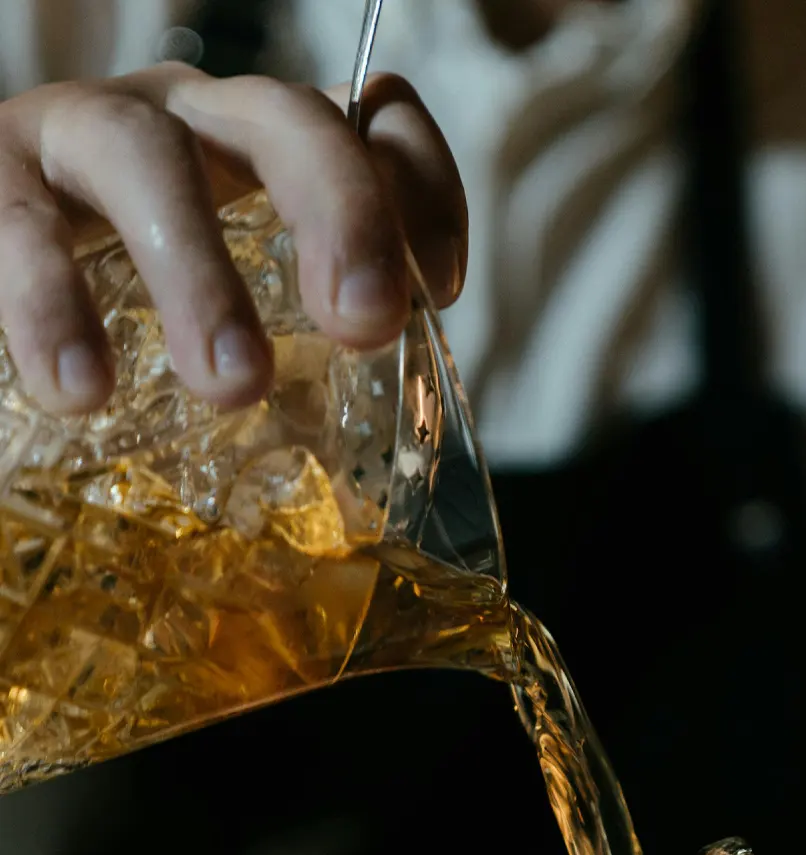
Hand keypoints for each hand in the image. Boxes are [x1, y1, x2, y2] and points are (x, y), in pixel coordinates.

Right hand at [0, 62, 466, 413]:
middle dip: (340, 219)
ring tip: (232, 386)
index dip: (423, 190)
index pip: (373, 120)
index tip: (439, 291)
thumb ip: (305, 344)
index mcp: (271, 151)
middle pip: (288, 120)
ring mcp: (89, 132)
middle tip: (362, 326)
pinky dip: (51, 306)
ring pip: (149, 160)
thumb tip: (387, 459)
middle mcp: (194, 122)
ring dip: (201, 278)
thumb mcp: (247, 307)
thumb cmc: (142, 302)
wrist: (11, 276)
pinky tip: (83, 391)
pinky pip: (20, 224)